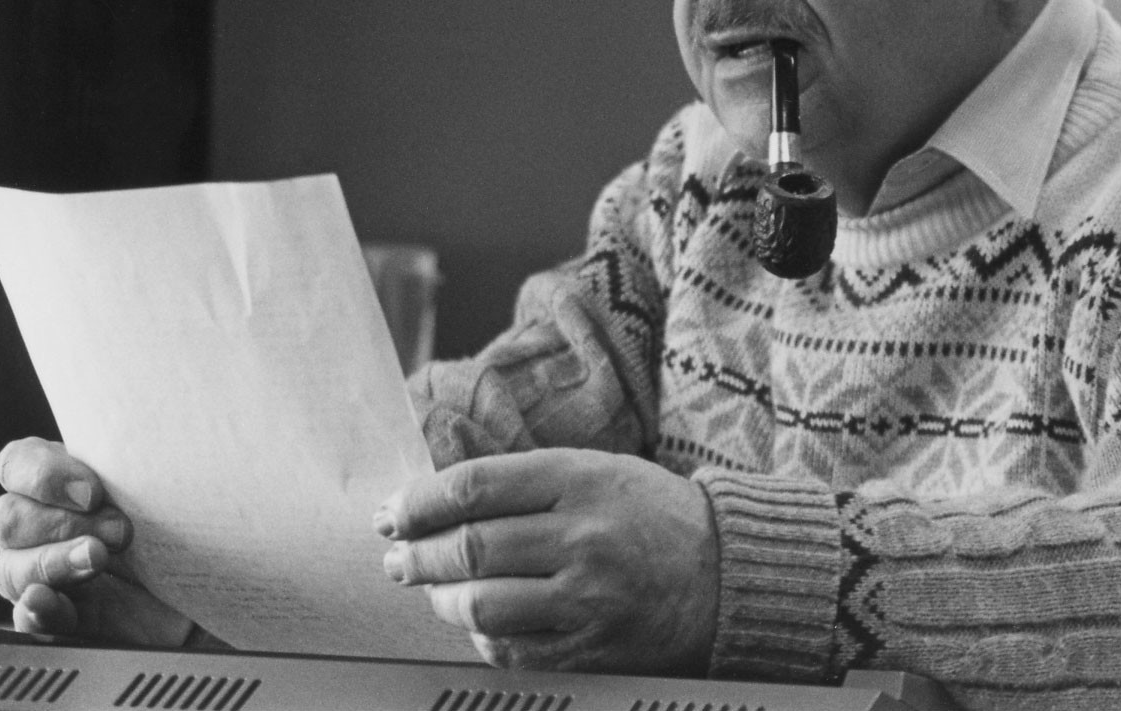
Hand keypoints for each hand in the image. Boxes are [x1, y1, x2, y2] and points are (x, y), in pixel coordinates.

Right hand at [0, 437, 193, 645]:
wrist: (218, 577)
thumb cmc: (195, 520)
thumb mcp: (173, 486)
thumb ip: (143, 469)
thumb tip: (141, 453)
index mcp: (65, 479)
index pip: (18, 464)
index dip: (42, 475)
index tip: (93, 492)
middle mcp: (44, 525)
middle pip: (9, 518)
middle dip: (61, 523)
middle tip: (120, 531)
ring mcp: (46, 574)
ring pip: (11, 569)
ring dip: (54, 562)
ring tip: (97, 559)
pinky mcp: (61, 617)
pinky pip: (28, 617)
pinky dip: (37, 609)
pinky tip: (48, 601)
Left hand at [377, 449, 717, 674]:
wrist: (726, 574)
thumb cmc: (654, 516)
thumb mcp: (600, 471)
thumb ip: (528, 481)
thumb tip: (442, 497)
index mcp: (583, 480)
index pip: (476, 487)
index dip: (420, 501)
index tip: (394, 511)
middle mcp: (584, 537)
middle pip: (470, 546)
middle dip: (416, 554)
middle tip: (397, 556)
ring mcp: (588, 598)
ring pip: (481, 603)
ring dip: (440, 598)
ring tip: (432, 590)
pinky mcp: (590, 648)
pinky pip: (510, 649)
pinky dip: (480, 635)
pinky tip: (477, 621)